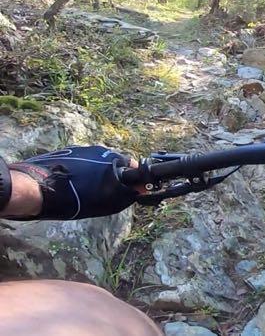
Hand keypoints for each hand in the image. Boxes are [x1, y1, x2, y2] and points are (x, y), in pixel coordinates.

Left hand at [9, 146, 138, 219]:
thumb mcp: (106, 203)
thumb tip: (140, 190)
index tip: (131, 188)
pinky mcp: (65, 151)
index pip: (131, 165)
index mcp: (112, 158)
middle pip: (113, 161)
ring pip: (96, 161)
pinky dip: (80, 170)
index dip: (132, 178)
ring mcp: (81, 149)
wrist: (37, 188)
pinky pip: (80, 161)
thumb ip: (126, 194)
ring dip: (95, 172)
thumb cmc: (74, 198)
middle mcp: (99, 149)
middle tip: (106, 191)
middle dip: (112, 174)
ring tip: (86, 189)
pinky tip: (71, 183)